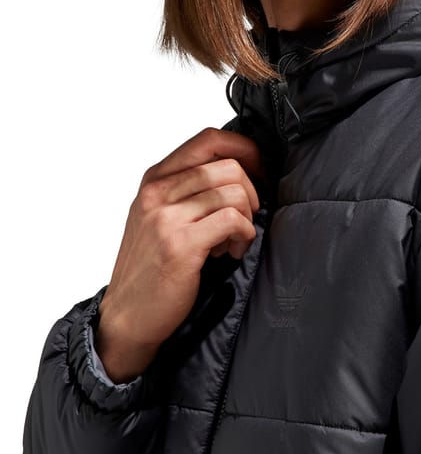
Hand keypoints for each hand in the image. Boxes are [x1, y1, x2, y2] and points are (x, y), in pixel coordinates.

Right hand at [95, 127, 264, 381]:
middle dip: (252, 191)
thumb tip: (239, 172)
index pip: (209, 139)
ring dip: (247, 217)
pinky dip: (244, 235)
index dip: (245, 149)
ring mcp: (167, 217)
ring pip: (234, 192)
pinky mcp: (181, 244)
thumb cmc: (150, 267)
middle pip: (228, 166)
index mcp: (154, 180)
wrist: (129, 314)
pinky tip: (231, 251)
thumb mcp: (158, 217)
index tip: (259, 171)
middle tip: (247, 217)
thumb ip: (188, 190)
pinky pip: (233, 221)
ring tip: (234, 240)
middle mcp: (158, 192)